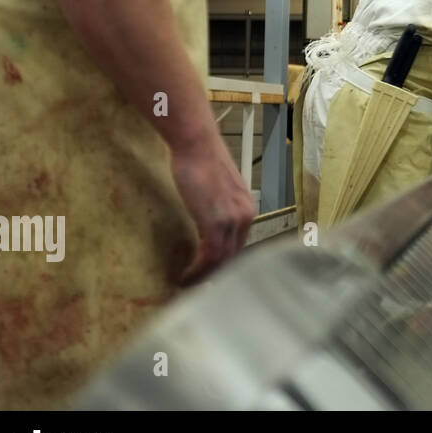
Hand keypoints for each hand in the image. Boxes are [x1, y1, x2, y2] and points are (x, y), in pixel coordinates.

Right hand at [170, 137, 254, 283]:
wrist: (196, 144)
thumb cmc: (200, 160)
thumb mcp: (216, 190)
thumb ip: (218, 207)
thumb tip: (208, 220)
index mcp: (248, 210)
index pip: (238, 246)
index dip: (222, 264)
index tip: (207, 275)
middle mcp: (246, 217)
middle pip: (232, 257)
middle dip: (214, 275)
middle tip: (195, 288)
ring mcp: (233, 220)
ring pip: (221, 261)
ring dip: (203, 277)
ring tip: (186, 287)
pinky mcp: (215, 222)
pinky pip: (209, 256)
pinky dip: (197, 271)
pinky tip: (183, 278)